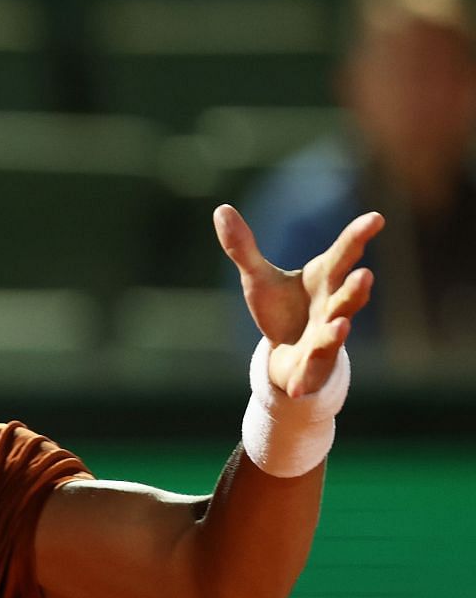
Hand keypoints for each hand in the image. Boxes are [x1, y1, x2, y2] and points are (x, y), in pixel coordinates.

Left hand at [215, 205, 382, 397]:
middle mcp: (331, 306)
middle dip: (356, 288)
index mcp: (323, 280)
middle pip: (346, 296)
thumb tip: (221, 210)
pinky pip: (309, 372)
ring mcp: (325, 337)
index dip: (358, 236)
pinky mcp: (312, 365)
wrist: (284, 353)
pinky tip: (297, 388)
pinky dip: (304, 378)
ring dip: (338, 329)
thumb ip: (243, 248)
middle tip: (365, 275)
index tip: (376, 218)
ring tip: (341, 325)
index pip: (343, 254)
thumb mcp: (258, 278)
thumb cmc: (281, 309)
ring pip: (335, 332)